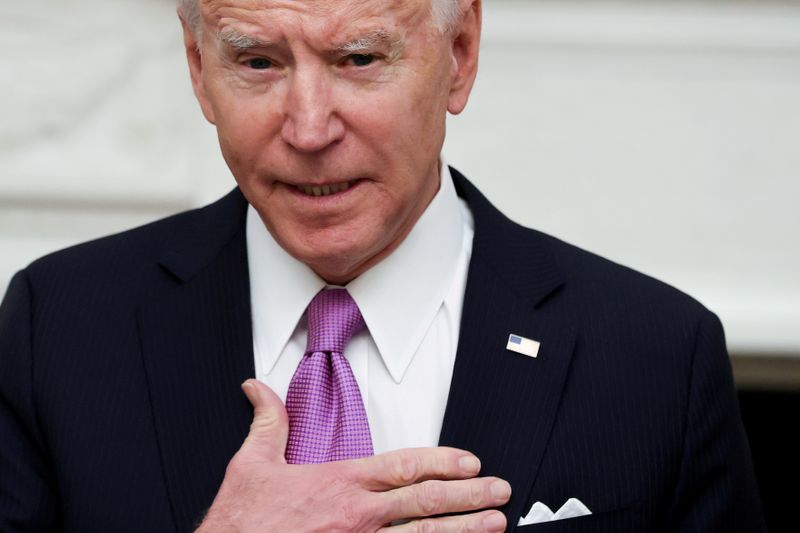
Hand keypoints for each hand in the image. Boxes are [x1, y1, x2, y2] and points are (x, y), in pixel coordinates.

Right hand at [197, 379, 510, 531]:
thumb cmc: (241, 521)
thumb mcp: (251, 463)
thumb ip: (268, 421)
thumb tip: (257, 387)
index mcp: (340, 483)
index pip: (402, 466)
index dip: (441, 462)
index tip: (470, 462)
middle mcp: (357, 516)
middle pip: (424, 503)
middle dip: (467, 497)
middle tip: (500, 492)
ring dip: (462, 531)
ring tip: (495, 525)